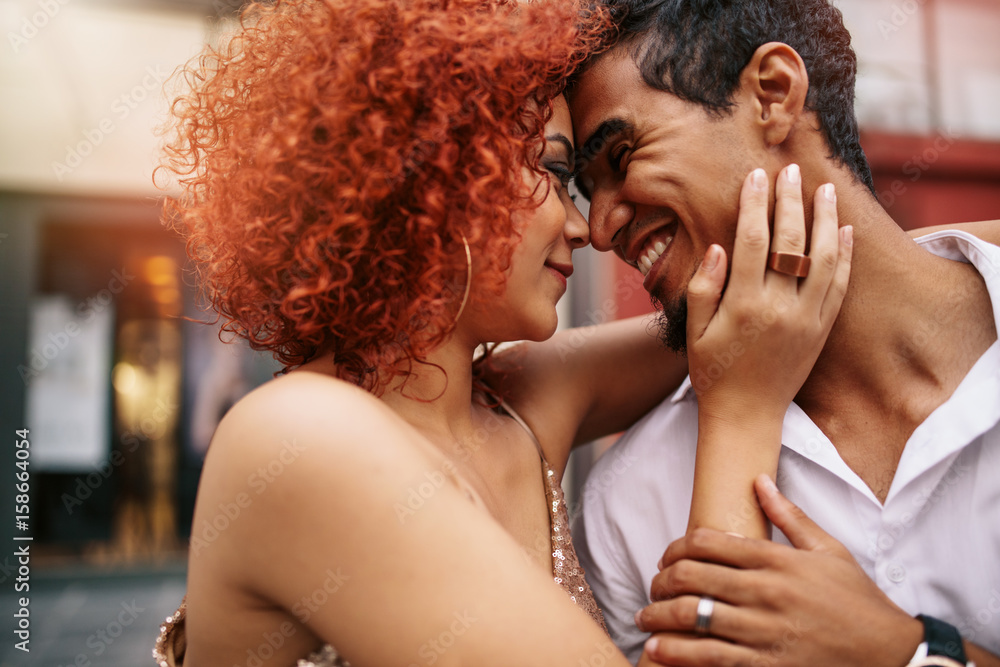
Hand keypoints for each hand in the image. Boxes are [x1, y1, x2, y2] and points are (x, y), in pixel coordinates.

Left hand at [636, 475, 922, 666]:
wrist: (890, 654)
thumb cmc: (857, 601)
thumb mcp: (829, 550)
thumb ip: (789, 515)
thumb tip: (758, 479)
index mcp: (777, 560)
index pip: (707, 543)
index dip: (675, 548)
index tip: (666, 557)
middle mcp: (766, 592)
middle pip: (692, 577)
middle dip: (661, 581)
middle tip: (652, 588)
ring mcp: (764, 631)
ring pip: (693, 617)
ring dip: (659, 617)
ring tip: (645, 619)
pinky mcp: (766, 666)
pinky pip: (710, 658)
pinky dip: (677, 654)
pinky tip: (658, 650)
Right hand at [685, 165, 852, 424]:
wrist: (746, 415)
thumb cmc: (712, 372)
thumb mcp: (694, 331)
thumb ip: (704, 287)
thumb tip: (718, 246)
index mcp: (743, 305)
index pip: (753, 241)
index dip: (755, 204)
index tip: (756, 176)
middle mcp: (779, 308)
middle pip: (791, 241)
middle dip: (790, 201)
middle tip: (791, 171)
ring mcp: (807, 319)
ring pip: (824, 258)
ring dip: (826, 219)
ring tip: (826, 189)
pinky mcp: (822, 329)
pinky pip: (839, 285)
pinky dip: (845, 255)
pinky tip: (845, 230)